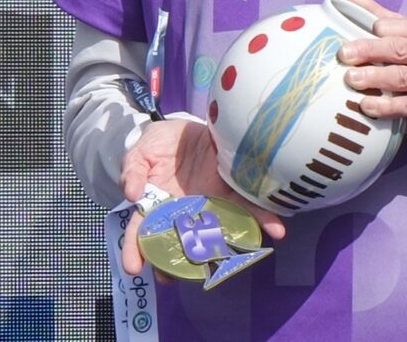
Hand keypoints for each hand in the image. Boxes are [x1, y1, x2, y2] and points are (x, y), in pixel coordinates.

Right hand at [119, 117, 285, 276]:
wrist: (190, 128)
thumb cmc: (161, 144)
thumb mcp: (140, 152)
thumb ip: (132, 171)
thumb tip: (130, 195)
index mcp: (157, 205)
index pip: (142, 232)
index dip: (136, 250)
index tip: (133, 268)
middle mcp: (184, 213)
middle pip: (180, 243)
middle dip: (178, 263)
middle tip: (175, 278)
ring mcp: (210, 205)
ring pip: (218, 233)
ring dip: (226, 250)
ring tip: (230, 266)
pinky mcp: (233, 193)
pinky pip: (249, 208)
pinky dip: (263, 219)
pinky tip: (276, 230)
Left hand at [332, 0, 406, 146]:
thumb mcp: (398, 33)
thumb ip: (369, 12)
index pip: (399, 26)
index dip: (374, 29)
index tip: (348, 32)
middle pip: (401, 49)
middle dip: (371, 50)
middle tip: (344, 54)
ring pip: (404, 77)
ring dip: (376, 78)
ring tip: (351, 79)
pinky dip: (385, 106)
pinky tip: (366, 106)